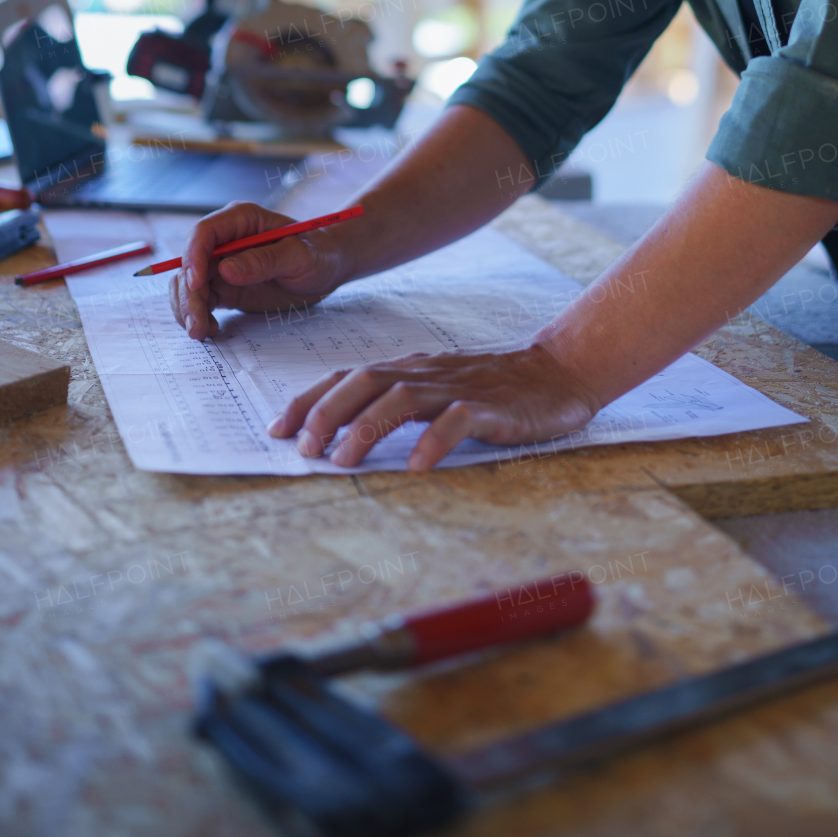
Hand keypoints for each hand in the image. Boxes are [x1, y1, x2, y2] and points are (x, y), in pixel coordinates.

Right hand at [169, 200, 348, 341]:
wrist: (328, 269)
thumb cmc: (319, 254)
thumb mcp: (300, 256)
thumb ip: (265, 261)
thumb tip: (225, 269)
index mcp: (242, 219)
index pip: (204, 233)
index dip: (193, 257)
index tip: (196, 284)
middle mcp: (226, 240)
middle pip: (190, 263)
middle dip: (188, 294)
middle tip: (196, 323)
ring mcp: (223, 264)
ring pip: (189, 284)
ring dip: (187, 308)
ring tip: (202, 332)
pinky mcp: (225, 287)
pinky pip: (201, 300)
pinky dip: (198, 316)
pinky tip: (211, 330)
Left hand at [268, 341, 597, 471]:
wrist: (559, 372)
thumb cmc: (492, 388)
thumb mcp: (437, 390)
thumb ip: (397, 404)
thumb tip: (342, 434)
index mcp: (410, 369)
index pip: (349, 376)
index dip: (310, 400)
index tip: (278, 429)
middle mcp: (426, 372)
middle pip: (366, 380)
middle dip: (328, 412)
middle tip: (305, 449)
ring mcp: (458, 387)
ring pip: (402, 397)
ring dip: (367, 427)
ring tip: (344, 459)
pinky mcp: (490, 407)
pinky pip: (456, 421)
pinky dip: (431, 441)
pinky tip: (415, 467)